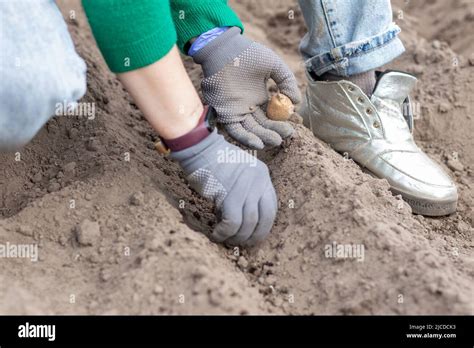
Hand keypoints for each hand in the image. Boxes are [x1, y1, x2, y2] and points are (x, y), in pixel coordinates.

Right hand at [171, 130, 276, 246]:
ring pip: (249, 223)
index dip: (264, 225)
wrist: (199, 148)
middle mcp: (259, 181)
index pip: (271, 207)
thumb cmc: (213, 162)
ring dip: (238, 237)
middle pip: (265, 218)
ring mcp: (246, 187)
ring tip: (227, 240)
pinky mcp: (230, 194)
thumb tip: (243, 220)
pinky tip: (217, 235)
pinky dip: (225, 233)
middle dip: (255, 235)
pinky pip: (232, 223)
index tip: (254, 234)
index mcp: (263, 175)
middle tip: (243, 243)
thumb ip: (246, 191)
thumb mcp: (239, 173)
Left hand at [193, 27, 300, 149]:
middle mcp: (248, 107)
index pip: (272, 116)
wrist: (225, 48)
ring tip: (276, 141)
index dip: (281, 123)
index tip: (292, 127)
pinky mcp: (225, 114)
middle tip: (287, 135)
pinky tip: (259, 144)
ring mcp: (236, 111)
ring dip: (263, 137)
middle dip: (275, 132)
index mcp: (259, 98)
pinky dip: (246, 138)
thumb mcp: (274, 66)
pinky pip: (235, 130)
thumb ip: (287, 82)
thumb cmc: (248, 53)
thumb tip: (296, 102)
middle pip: (263, 126)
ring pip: (251, 130)